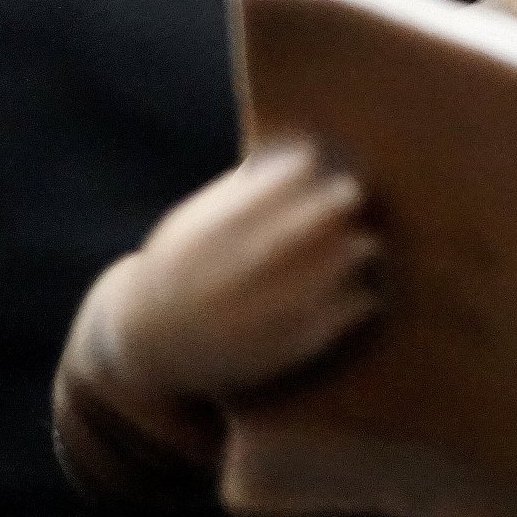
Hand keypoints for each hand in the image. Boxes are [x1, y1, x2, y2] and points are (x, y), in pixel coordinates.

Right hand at [103, 142, 381, 401]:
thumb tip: (303, 155)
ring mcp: (233, 330)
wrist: (149, 341)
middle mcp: (208, 292)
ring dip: (336, 265)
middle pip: (268, 250)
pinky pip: (309, 337)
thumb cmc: (190, 261)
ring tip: (366, 243)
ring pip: (294, 296)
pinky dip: (342, 313)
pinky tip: (366, 292)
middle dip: (314, 217)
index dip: (275, 184)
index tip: (312, 158)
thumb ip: (239, 194)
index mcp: (189, 251)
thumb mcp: (193, 224)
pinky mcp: (260, 360)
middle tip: (352, 191)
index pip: (234, 212)